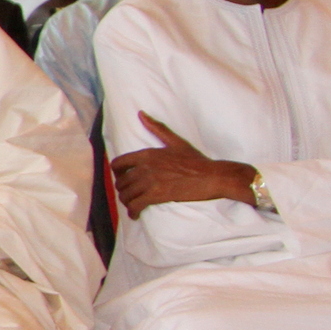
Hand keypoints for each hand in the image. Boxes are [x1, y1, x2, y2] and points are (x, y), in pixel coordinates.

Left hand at [109, 114, 257, 218]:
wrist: (213, 176)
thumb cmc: (196, 160)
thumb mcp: (176, 142)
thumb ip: (157, 128)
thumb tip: (141, 114)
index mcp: (147, 154)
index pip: (118, 164)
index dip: (117, 174)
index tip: (123, 179)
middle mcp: (145, 166)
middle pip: (121, 182)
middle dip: (123, 190)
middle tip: (130, 195)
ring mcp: (150, 180)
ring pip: (126, 195)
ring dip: (127, 202)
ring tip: (133, 205)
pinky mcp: (156, 194)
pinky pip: (135, 205)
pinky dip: (133, 212)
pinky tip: (136, 215)